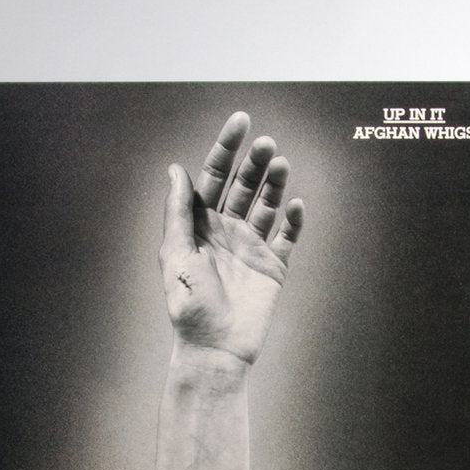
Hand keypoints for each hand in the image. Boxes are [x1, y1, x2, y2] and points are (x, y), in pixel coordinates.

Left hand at [160, 112, 303, 364]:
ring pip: (267, 205)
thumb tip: (175, 169)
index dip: (226, 148)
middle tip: (266, 144)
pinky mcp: (274, 267)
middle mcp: (227, 230)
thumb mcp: (175, 254)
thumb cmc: (188, 305)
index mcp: (200, 224)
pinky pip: (288, 237)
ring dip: (274, 183)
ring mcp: (252, 247)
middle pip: (244, 185)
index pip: (214, 176)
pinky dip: (293, 220)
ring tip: (281, 163)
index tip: (240, 121)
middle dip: (254, 162)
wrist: (215, 348)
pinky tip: (294, 204)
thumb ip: (178, 212)